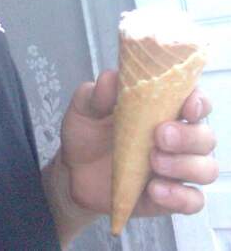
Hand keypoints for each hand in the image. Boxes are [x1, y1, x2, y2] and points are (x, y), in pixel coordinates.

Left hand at [60, 70, 217, 218]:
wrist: (72, 169)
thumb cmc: (87, 130)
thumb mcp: (85, 106)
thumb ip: (98, 93)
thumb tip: (111, 78)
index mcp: (163, 108)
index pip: (196, 100)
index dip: (199, 102)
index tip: (186, 107)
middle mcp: (177, 137)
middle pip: (206, 136)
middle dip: (189, 136)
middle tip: (160, 135)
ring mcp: (176, 168)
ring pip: (206, 169)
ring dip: (185, 165)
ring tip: (154, 162)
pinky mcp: (170, 196)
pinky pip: (192, 201)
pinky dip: (179, 196)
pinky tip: (154, 189)